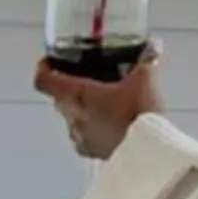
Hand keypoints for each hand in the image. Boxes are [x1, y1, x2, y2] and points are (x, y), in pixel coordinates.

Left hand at [35, 50, 159, 161]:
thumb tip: (153, 47)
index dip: (43, 68)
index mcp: (76, 94)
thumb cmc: (138, 115)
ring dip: (83, 109)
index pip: (43, 80)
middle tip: (88, 78)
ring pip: (72, 118)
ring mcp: (80, 137)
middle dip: (70, 87)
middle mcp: (72, 116)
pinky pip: (85, 137)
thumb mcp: (146, 79)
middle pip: (59, 98)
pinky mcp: (92, 152)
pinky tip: (112, 124)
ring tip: (104, 101)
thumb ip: (148, 59)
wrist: (148, 151)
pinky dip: (93, 128)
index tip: (50, 61)